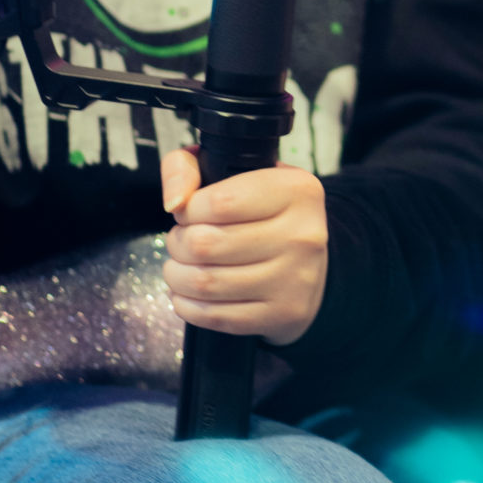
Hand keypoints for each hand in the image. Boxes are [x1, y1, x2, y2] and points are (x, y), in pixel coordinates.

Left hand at [159, 152, 328, 344]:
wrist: (308, 262)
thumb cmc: (261, 212)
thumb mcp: (232, 170)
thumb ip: (186, 166)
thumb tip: (174, 201)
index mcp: (296, 190)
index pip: (219, 202)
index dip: (188, 210)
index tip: (188, 213)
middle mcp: (303, 234)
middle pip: (207, 244)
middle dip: (178, 243)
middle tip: (181, 241)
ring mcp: (296, 279)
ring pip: (206, 283)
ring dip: (177, 275)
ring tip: (180, 266)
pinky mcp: (284, 313)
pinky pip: (216, 316)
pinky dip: (188, 305)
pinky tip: (189, 292)